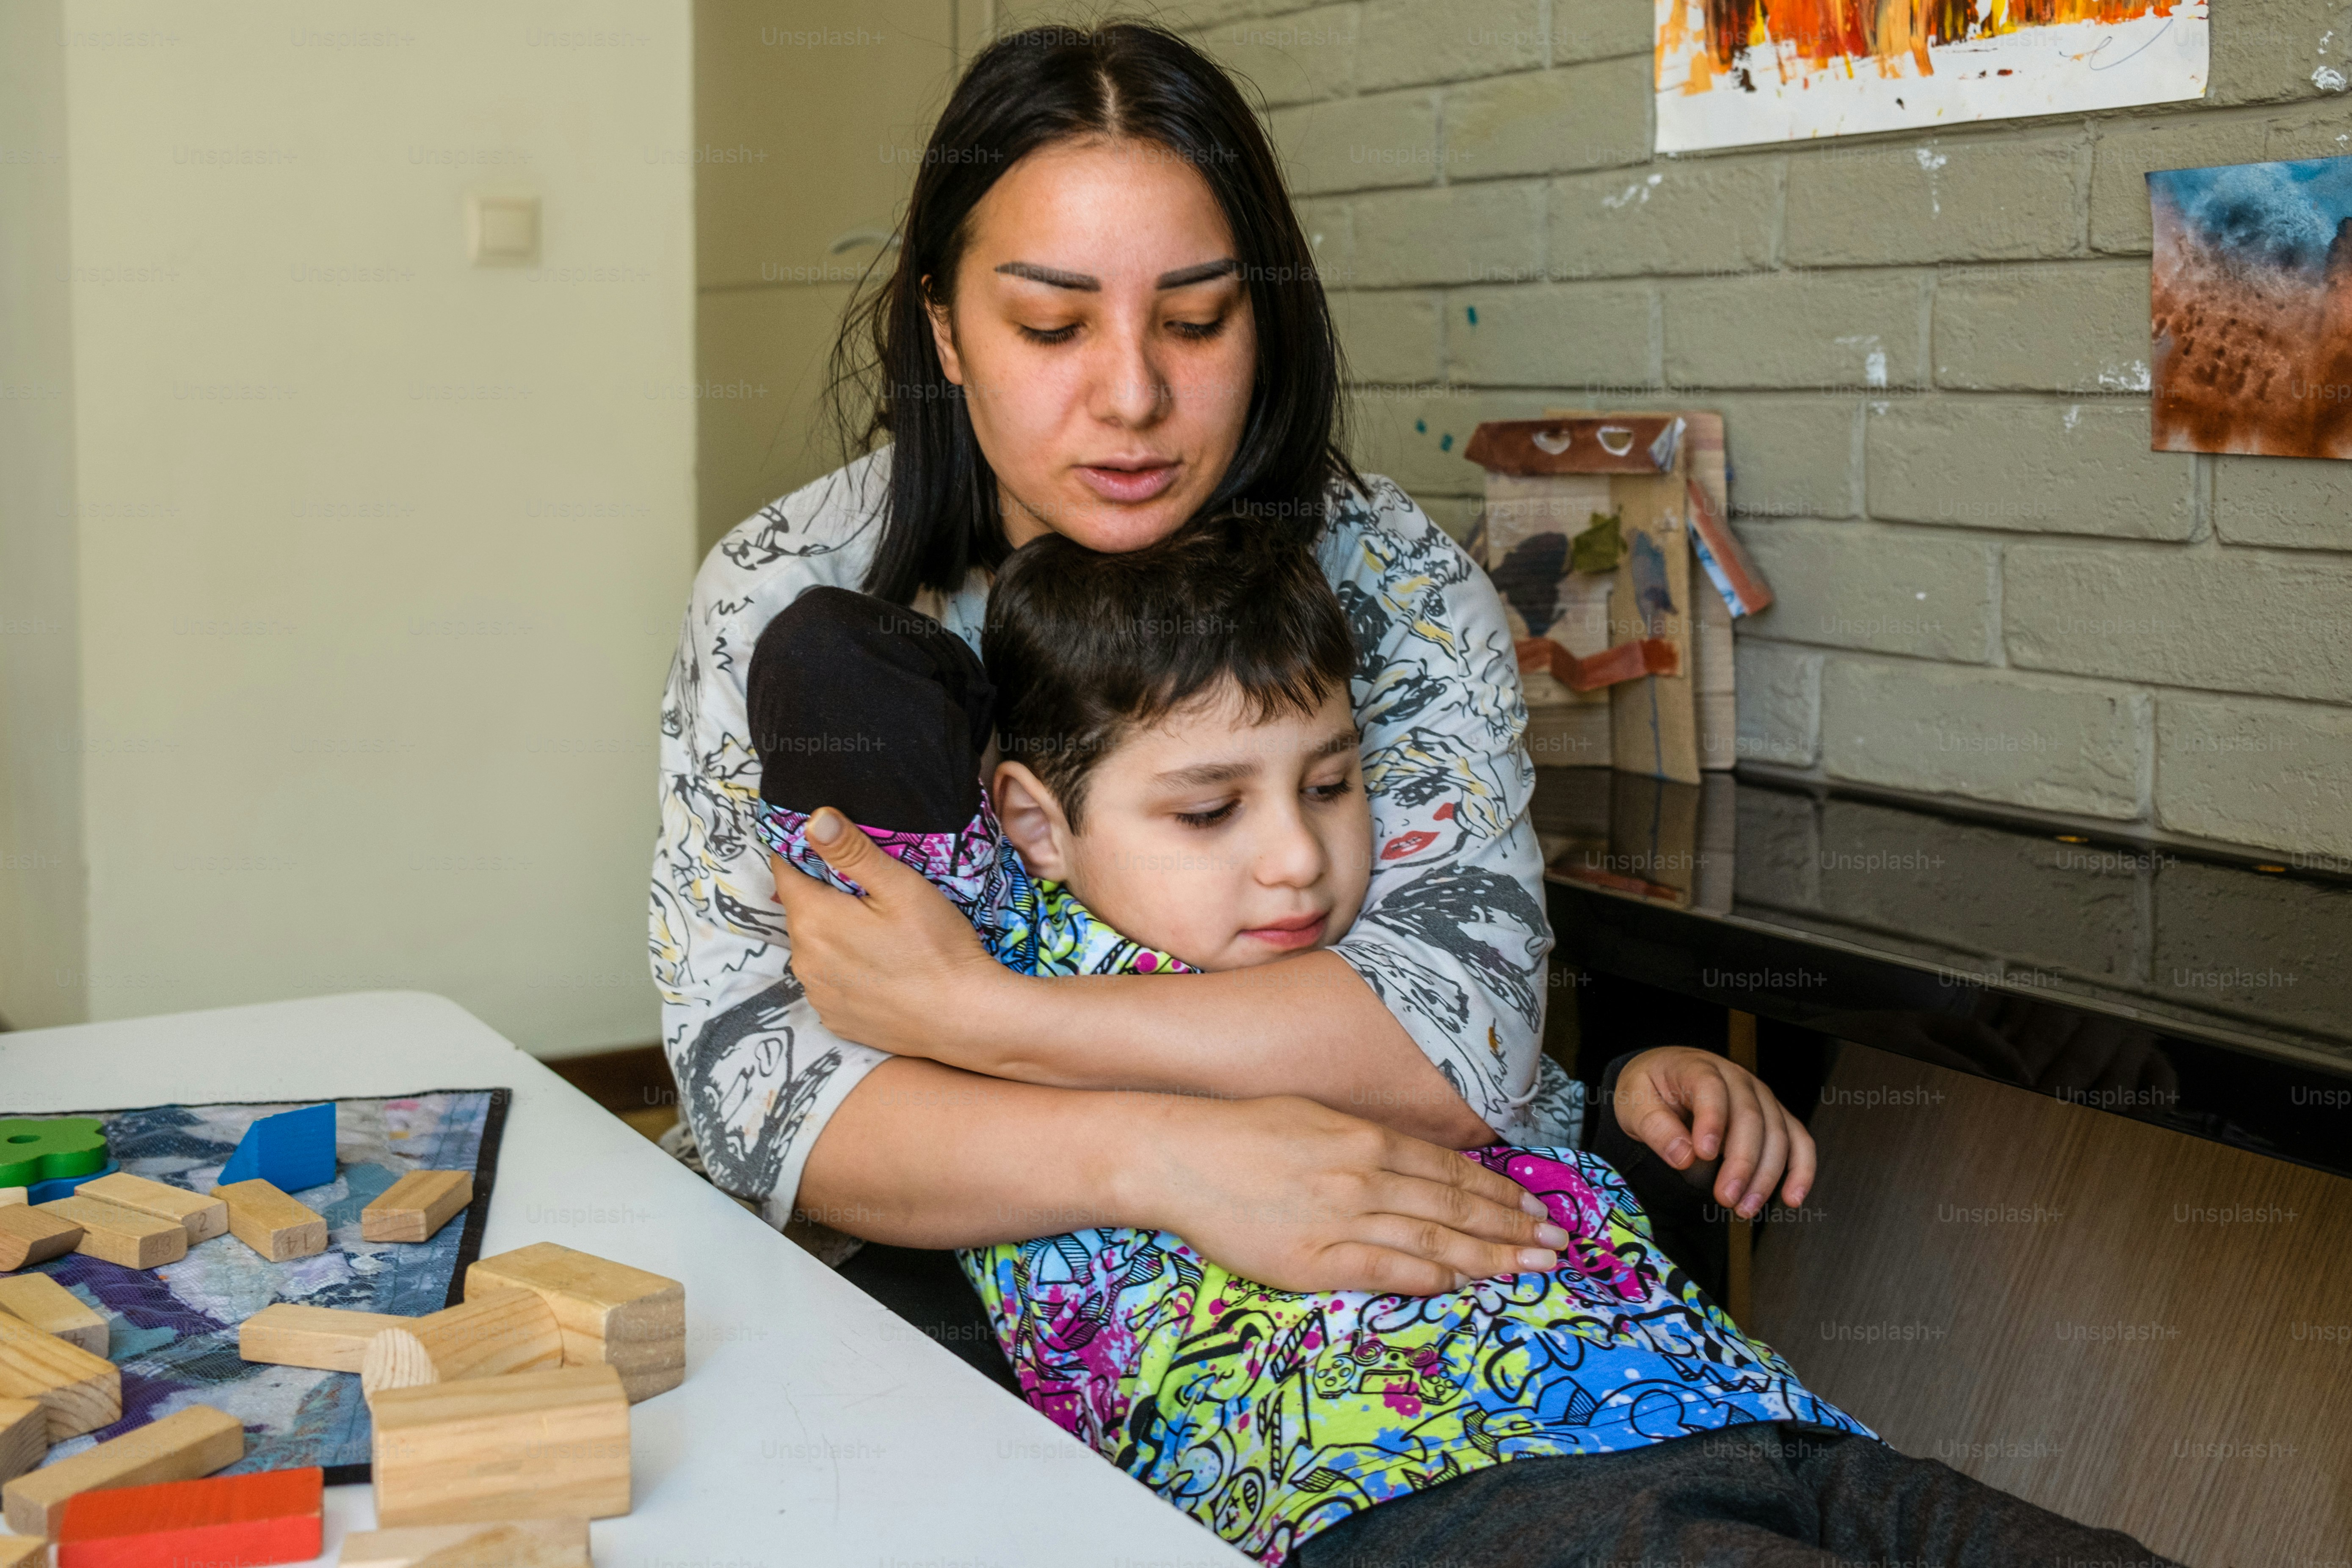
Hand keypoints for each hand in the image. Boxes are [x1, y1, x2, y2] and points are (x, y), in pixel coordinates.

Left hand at [769, 808, 1018, 1060]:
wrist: (964, 1018)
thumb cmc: (937, 947)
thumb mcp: (900, 887)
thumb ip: (851, 850)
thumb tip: (813, 819)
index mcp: (812, 918)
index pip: (786, 870)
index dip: (803, 852)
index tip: (830, 847)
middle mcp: (802, 959)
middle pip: (801, 910)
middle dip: (824, 895)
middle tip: (868, 892)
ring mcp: (817, 993)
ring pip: (813, 947)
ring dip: (833, 934)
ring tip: (877, 932)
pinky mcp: (834, 1018)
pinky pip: (827, 981)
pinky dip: (843, 969)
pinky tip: (878, 968)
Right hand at [1122, 1093, 1575, 1295]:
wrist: (1181, 1155)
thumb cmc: (1244, 1132)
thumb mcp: (1317, 1117)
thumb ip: (1368, 1141)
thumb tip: (1413, 1160)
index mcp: (1366, 1138)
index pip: (1451, 1170)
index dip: (1499, 1191)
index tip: (1535, 1206)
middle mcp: (1365, 1176)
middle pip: (1455, 1205)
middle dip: (1512, 1226)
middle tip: (1557, 1243)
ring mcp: (1342, 1218)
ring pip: (1434, 1238)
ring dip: (1490, 1255)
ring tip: (1532, 1266)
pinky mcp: (1315, 1259)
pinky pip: (1388, 1270)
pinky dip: (1430, 1276)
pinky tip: (1462, 1283)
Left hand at [1612, 1046, 1814, 1216]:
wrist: (1664, 1076)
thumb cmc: (1650, 1090)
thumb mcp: (1633, 1102)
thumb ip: (1655, 1126)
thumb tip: (1684, 1156)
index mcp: (1697, 1067)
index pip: (1711, 1089)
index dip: (1712, 1120)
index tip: (1704, 1153)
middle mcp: (1736, 1078)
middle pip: (1750, 1116)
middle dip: (1742, 1161)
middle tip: (1725, 1197)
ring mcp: (1761, 1097)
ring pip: (1777, 1133)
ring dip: (1767, 1174)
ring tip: (1744, 1208)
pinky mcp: (1775, 1117)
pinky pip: (1798, 1140)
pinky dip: (1801, 1169)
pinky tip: (1792, 1198)